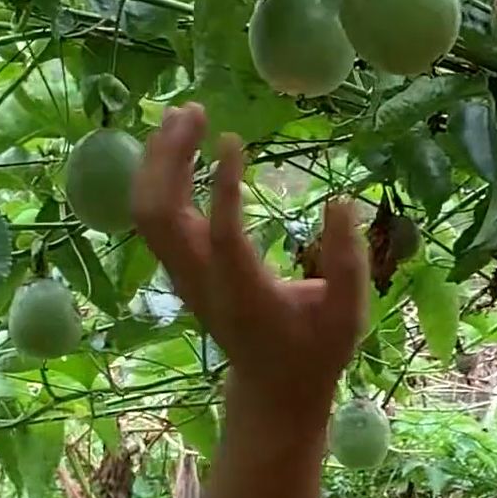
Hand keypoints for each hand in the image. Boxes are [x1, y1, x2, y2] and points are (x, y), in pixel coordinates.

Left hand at [133, 102, 370, 406]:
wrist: (271, 387)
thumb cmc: (315, 350)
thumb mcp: (347, 315)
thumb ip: (348, 263)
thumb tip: (341, 201)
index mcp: (244, 295)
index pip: (223, 236)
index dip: (225, 188)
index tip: (232, 139)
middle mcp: (202, 282)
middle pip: (161, 215)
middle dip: (170, 158)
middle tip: (194, 111)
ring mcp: (183, 275)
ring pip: (148, 212)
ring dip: (158, 160)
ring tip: (182, 115)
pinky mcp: (178, 267)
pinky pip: (152, 215)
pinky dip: (157, 174)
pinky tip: (176, 143)